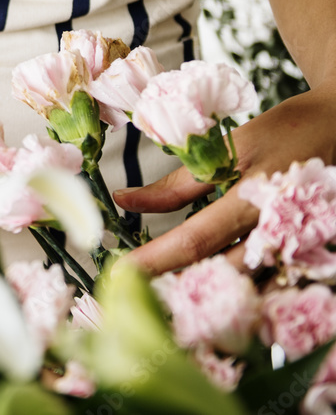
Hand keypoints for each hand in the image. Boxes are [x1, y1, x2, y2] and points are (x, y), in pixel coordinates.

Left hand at [112, 85, 335, 275]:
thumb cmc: (283, 132)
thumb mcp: (227, 148)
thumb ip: (179, 184)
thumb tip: (126, 201)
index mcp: (254, 200)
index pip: (196, 241)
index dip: (156, 260)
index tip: (121, 272)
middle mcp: (275, 232)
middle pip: (218, 274)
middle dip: (173, 284)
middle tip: (135, 287)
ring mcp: (292, 248)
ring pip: (242, 285)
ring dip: (200, 289)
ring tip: (161, 288)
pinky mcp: (298, 254)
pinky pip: (262, 281)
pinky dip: (230, 285)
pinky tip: (202, 283)